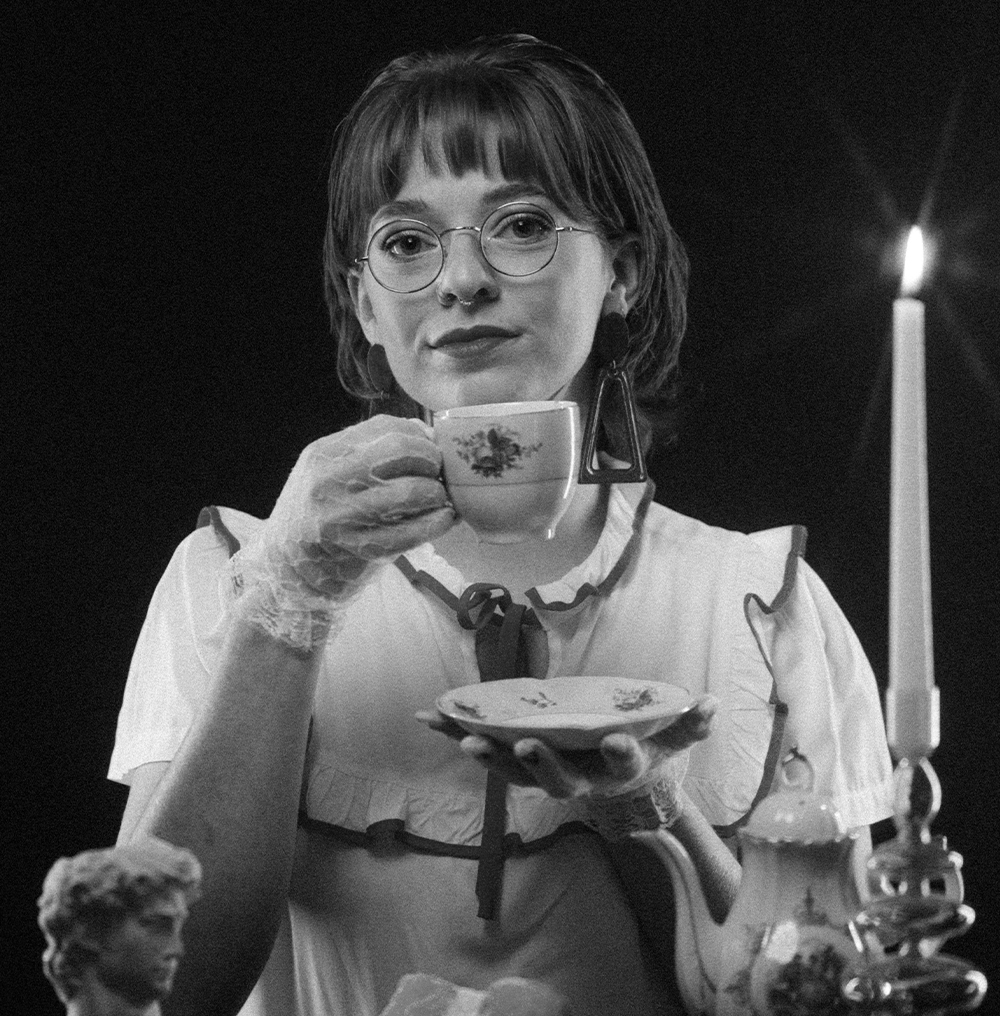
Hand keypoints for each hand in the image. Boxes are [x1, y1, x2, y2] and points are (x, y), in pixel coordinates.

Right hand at [232, 415, 456, 647]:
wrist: (286, 569)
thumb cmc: (320, 516)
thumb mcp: (330, 474)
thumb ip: (370, 452)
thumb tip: (425, 433)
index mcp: (324, 453)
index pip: (386, 426)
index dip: (420, 437)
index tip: (431, 452)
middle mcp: (329, 479)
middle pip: (402, 450)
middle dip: (432, 461)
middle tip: (440, 475)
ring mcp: (341, 515)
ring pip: (411, 491)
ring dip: (437, 494)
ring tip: (442, 500)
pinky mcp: (358, 549)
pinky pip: (412, 531)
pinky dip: (438, 523)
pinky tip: (444, 520)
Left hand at [416, 694, 716, 799]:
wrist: (617, 791)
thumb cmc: (645, 756)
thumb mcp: (672, 742)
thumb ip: (689, 723)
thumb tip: (710, 702)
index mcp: (617, 770)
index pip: (621, 763)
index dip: (618, 754)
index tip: (613, 741)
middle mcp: (579, 779)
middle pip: (558, 778)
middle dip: (542, 764)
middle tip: (527, 747)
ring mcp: (545, 774)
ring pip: (514, 769)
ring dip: (487, 754)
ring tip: (461, 736)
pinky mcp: (520, 765)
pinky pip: (488, 751)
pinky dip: (458, 735)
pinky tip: (430, 718)